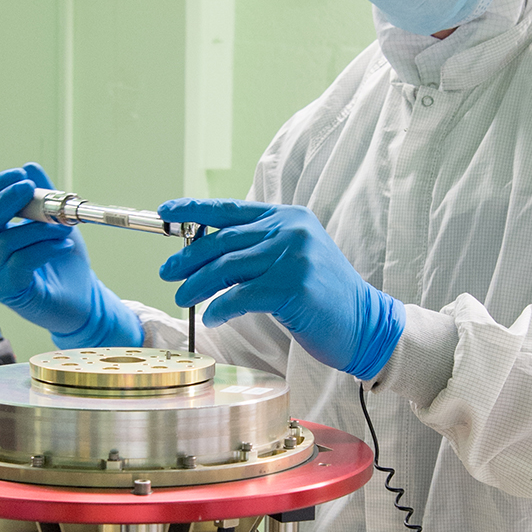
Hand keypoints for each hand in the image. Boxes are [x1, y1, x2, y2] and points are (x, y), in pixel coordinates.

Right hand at [0, 163, 142, 347]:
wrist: (83, 299)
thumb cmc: (65, 261)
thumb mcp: (56, 221)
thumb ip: (43, 196)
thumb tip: (30, 166)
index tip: (20, 174)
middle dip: (6, 201)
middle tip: (29, 188)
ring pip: (6, 242)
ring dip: (39, 228)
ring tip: (64, 227)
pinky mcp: (8, 291)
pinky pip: (20, 263)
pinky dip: (46, 249)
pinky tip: (65, 246)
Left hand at [157, 199, 403, 377]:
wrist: (364, 323)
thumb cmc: (321, 297)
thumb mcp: (291, 259)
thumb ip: (257, 248)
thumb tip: (204, 252)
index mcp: (288, 217)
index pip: (231, 209)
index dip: (194, 209)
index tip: (166, 211)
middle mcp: (291, 230)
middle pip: (223, 239)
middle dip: (188, 256)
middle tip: (167, 272)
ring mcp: (294, 257)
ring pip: (227, 267)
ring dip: (197, 284)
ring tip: (182, 297)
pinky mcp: (294, 286)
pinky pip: (241, 296)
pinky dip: (220, 308)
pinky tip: (211, 317)